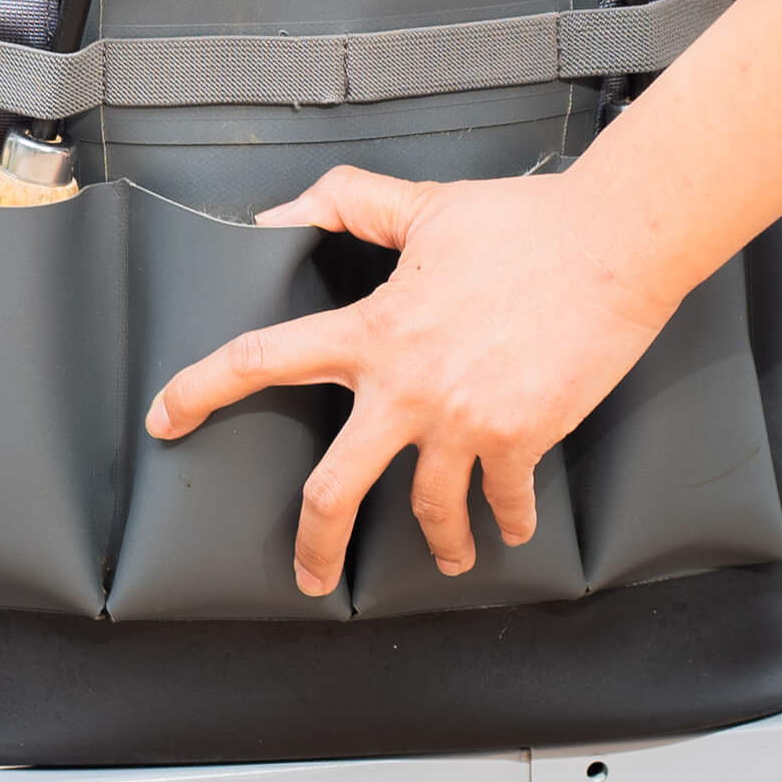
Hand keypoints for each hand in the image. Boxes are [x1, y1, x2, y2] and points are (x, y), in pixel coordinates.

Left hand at [142, 164, 678, 596]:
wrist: (614, 243)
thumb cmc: (522, 222)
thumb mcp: (423, 208)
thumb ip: (349, 204)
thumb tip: (286, 210)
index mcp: (372, 332)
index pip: (260, 361)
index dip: (201, 392)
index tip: (166, 420)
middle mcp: (407, 387)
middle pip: (336, 490)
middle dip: (316, 543)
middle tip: (310, 576)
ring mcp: (464, 420)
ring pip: (428, 511)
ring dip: (440, 543)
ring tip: (448, 558)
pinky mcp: (521, 437)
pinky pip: (503, 498)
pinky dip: (508, 518)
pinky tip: (512, 528)